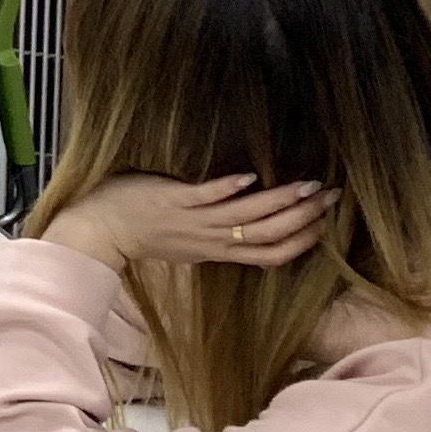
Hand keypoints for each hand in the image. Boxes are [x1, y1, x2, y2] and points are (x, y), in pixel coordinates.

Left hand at [34, 171, 327, 274]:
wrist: (99, 230)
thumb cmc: (143, 232)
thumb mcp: (188, 244)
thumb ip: (216, 236)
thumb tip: (243, 225)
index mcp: (216, 251)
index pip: (270, 255)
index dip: (301, 242)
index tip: (326, 225)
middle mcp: (210, 240)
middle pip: (267, 235)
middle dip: (303, 217)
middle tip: (331, 197)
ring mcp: (192, 221)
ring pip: (245, 216)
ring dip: (279, 201)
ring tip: (307, 185)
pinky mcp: (172, 201)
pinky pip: (205, 196)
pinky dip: (229, 188)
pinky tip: (251, 176)